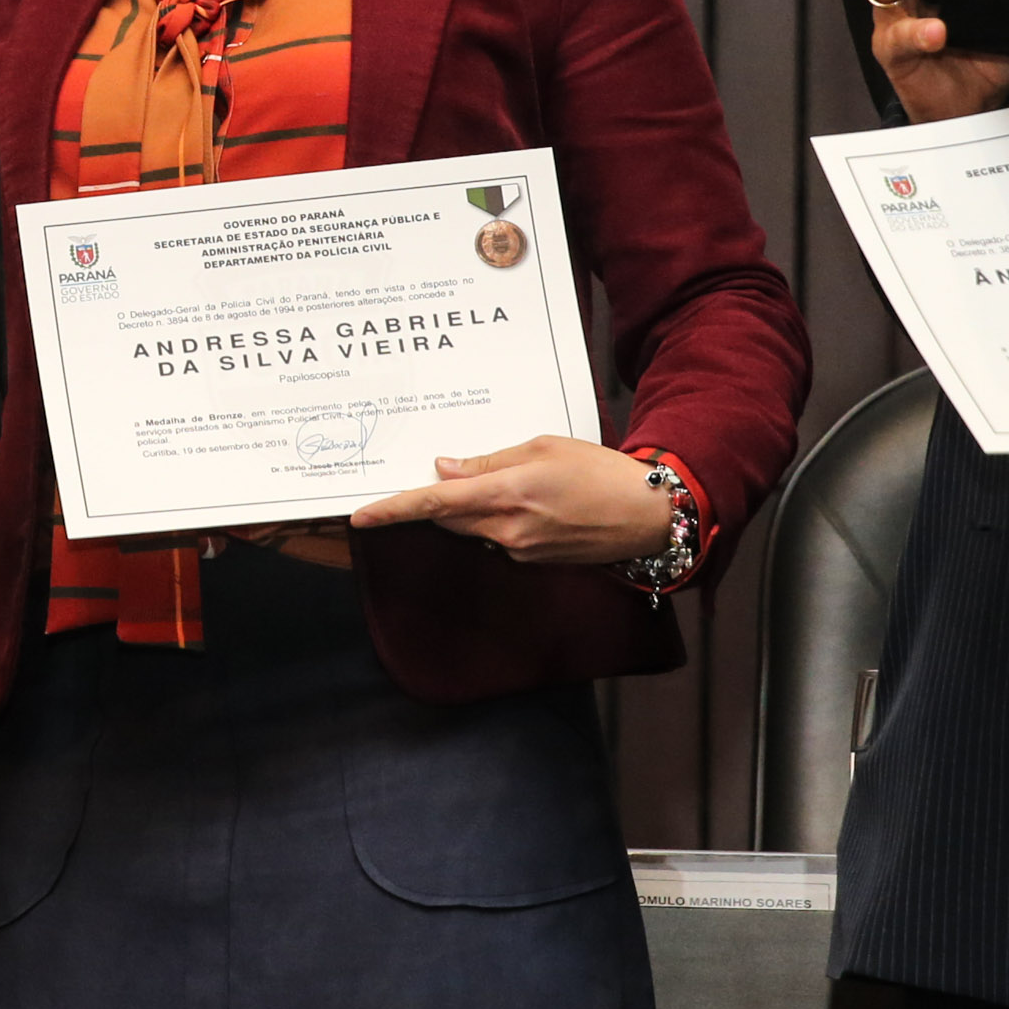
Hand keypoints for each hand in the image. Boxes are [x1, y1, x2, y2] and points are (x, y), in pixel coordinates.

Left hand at [348, 436, 675, 563]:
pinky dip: (494, 519)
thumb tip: (445, 467)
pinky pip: (497, 538)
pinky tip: (522, 499)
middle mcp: (506, 530)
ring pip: (471, 528)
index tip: (360, 515)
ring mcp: (519, 550)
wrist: (647, 516)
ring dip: (466, 508)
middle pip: (447, 517)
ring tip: (492, 480)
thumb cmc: (600, 471)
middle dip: (433, 500)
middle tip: (432, 473)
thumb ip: (488, 462)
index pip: (434, 503)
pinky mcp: (533, 560)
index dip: (393, 509)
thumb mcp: (542, 448)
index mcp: (505, 495)